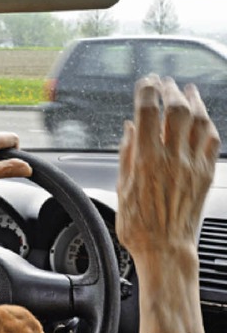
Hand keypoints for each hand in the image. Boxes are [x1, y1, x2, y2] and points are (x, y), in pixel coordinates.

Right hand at [116, 75, 219, 332]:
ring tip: (187, 91)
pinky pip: (211, 141)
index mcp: (145, 159)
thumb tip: (129, 129)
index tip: (144, 83)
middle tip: (163, 83)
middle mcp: (172, 158)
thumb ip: (126, 153)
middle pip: (176, 109)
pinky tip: (202, 119)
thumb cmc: (138, 225)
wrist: (166, 250)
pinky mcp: (206, 175)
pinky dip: (207, 124)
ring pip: (199, 121)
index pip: (147, 111)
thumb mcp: (120, 187)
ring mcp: (192, 165)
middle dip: (169, 90)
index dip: (146, 91)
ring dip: (193, 101)